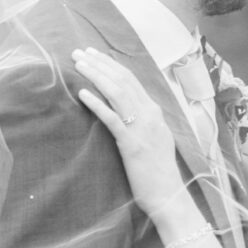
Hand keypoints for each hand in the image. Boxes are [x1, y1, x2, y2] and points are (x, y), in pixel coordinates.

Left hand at [73, 47, 182, 217]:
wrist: (169, 195)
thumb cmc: (159, 172)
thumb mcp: (156, 140)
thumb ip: (145, 123)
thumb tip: (131, 112)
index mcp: (155, 112)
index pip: (131, 79)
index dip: (111, 64)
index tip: (93, 55)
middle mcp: (150, 115)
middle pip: (122, 80)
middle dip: (99, 63)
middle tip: (78, 52)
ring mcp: (142, 128)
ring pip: (117, 92)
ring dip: (95, 75)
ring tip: (77, 65)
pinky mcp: (131, 144)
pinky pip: (112, 118)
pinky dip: (96, 103)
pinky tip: (82, 93)